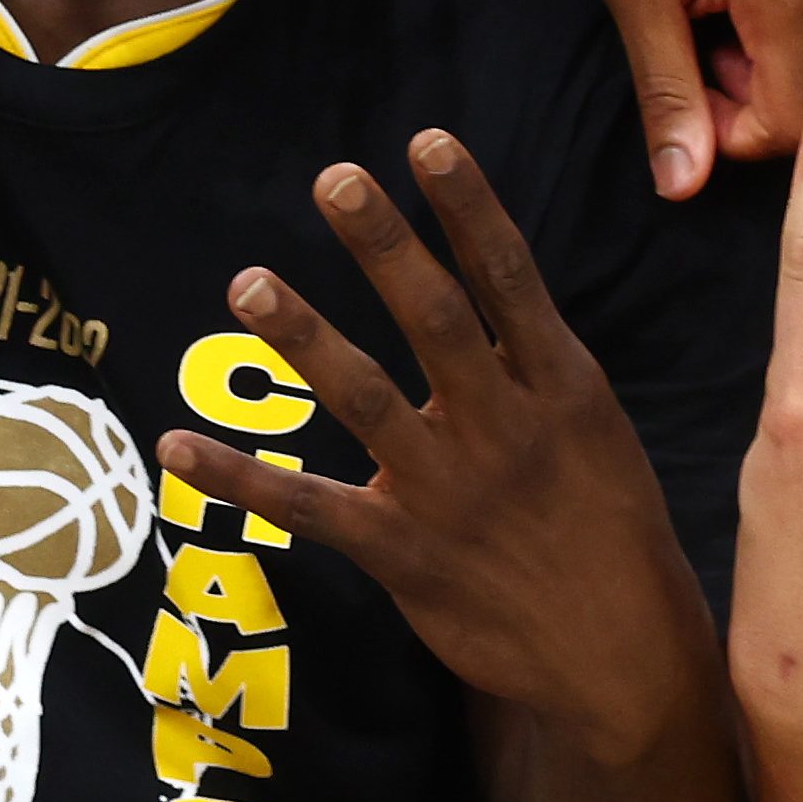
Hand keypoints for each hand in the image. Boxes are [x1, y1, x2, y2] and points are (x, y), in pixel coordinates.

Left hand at [161, 132, 721, 761]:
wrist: (625, 659)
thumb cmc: (614, 539)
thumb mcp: (600, 438)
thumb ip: (539, 370)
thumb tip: (492, 298)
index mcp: (561, 390)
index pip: (509, 279)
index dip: (468, 208)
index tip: (426, 142)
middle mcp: (504, 428)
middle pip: (433, 318)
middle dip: (383, 244)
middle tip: (334, 177)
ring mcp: (449, 491)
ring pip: (363, 397)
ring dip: (302, 336)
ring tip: (248, 283)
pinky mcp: (404, 553)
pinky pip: (308, 506)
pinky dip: (237, 478)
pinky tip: (178, 446)